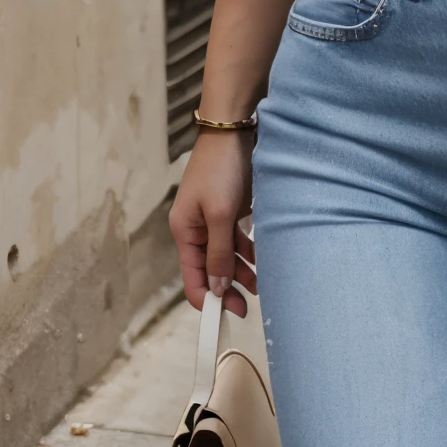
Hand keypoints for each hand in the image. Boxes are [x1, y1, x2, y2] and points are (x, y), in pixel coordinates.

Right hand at [169, 131, 256, 316]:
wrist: (234, 130)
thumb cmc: (222, 169)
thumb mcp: (220, 213)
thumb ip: (218, 252)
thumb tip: (215, 289)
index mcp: (185, 231)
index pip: (192, 277)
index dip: (206, 299)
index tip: (224, 317)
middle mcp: (197, 228)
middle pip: (210, 269)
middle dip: (226, 288)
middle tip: (247, 307)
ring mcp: (214, 218)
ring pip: (226, 255)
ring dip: (241, 271)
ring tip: (261, 286)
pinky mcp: (231, 208)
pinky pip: (237, 238)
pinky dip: (248, 250)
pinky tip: (262, 260)